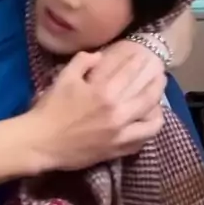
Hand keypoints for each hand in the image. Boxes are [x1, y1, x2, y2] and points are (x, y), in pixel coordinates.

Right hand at [27, 48, 164, 173]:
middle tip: (161, 71)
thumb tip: (100, 56)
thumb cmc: (51, 108)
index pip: (130, 72)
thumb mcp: (64, 77)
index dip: (140, 62)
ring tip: (160, 93)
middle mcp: (117, 112)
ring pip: (151, 117)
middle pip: (146, 93)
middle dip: (156, 80)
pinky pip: (143, 138)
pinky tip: (153, 118)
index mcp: (103, 92)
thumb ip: (83, 61)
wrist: (42, 142)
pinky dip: (151, 127)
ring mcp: (120, 133)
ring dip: (159, 102)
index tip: (146, 55)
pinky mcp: (118, 149)